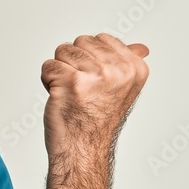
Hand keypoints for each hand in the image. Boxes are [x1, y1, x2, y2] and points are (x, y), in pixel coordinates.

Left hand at [40, 33, 149, 158]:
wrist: (83, 150)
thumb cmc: (97, 121)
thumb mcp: (122, 89)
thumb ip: (127, 64)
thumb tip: (140, 48)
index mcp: (134, 67)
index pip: (100, 39)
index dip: (89, 59)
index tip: (94, 83)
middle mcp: (118, 70)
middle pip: (80, 42)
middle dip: (73, 63)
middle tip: (81, 90)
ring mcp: (95, 75)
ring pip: (62, 51)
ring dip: (59, 72)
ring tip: (71, 93)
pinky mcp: (71, 82)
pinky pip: (48, 66)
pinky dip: (47, 81)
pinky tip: (60, 97)